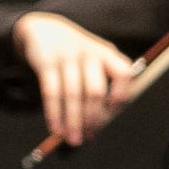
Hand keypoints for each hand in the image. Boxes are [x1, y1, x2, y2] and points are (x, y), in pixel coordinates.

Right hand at [13, 12, 136, 148]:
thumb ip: (100, 87)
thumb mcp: (93, 62)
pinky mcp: (46, 61)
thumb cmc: (74, 55)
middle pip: (96, 90)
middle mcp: (90, 53)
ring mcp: (67, 56)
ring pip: (72, 94)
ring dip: (72, 121)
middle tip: (87, 137)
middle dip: (92, 118)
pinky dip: (54, 114)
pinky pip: (51, 92)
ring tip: (72, 140)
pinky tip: (55, 129)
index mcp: (108, 53)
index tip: (109, 117)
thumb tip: (96, 127)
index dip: (120, 98)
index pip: (124, 75)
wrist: (43, 29)